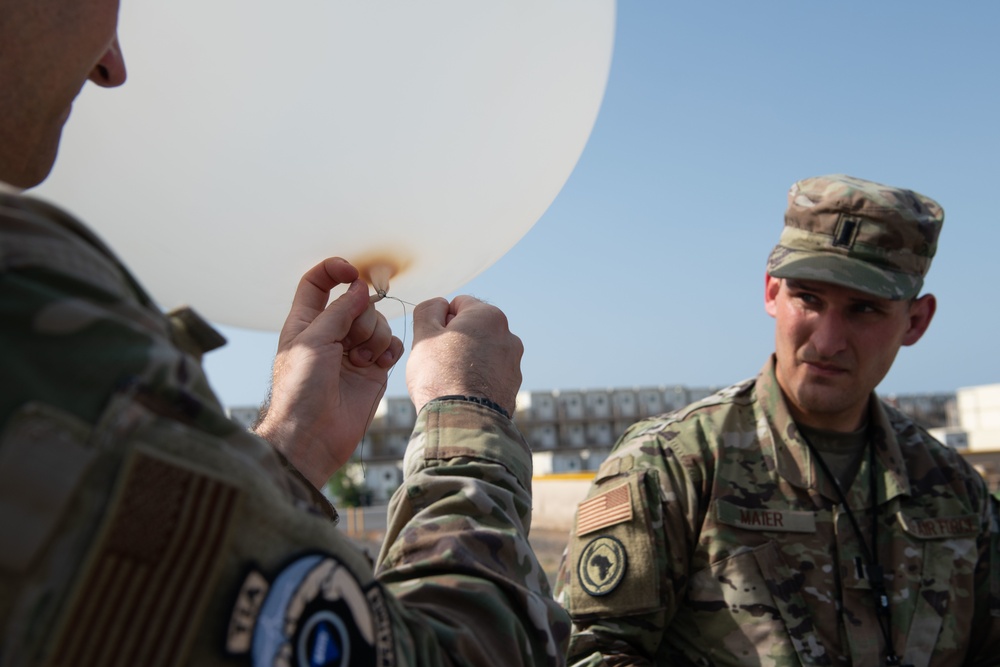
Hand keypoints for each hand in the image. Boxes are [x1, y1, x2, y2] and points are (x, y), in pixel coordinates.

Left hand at [254, 257, 402, 487]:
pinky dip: (389, 350)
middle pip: (358, 302)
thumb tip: (360, 288)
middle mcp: (331, 334)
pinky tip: (379, 364)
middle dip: (363, 316)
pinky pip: (392, 346)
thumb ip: (339, 311)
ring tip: (361, 361)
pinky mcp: (373, 370)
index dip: (335, 270)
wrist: (313, 436)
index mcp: (307, 322)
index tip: (352, 272)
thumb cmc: (300, 390)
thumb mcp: (313, 341)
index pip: (318, 282)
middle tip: (351, 341)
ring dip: (375, 336)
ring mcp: (354, 352)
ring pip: (378, 322)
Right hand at [407, 295, 522, 415]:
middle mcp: (508, 335)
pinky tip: (463, 393)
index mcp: (488, 316)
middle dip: (455, 340)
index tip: (433, 342)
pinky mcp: (513, 386)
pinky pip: (490, 374)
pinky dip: (478, 378)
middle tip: (438, 362)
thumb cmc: (439, 375)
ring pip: (482, 352)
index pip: (457, 304)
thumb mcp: (424, 334)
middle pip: (472, 328)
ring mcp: (513, 362)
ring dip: (467, 359)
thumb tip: (439, 305)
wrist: (463, 421)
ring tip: (451, 380)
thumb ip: (428, 310)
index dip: (439, 321)